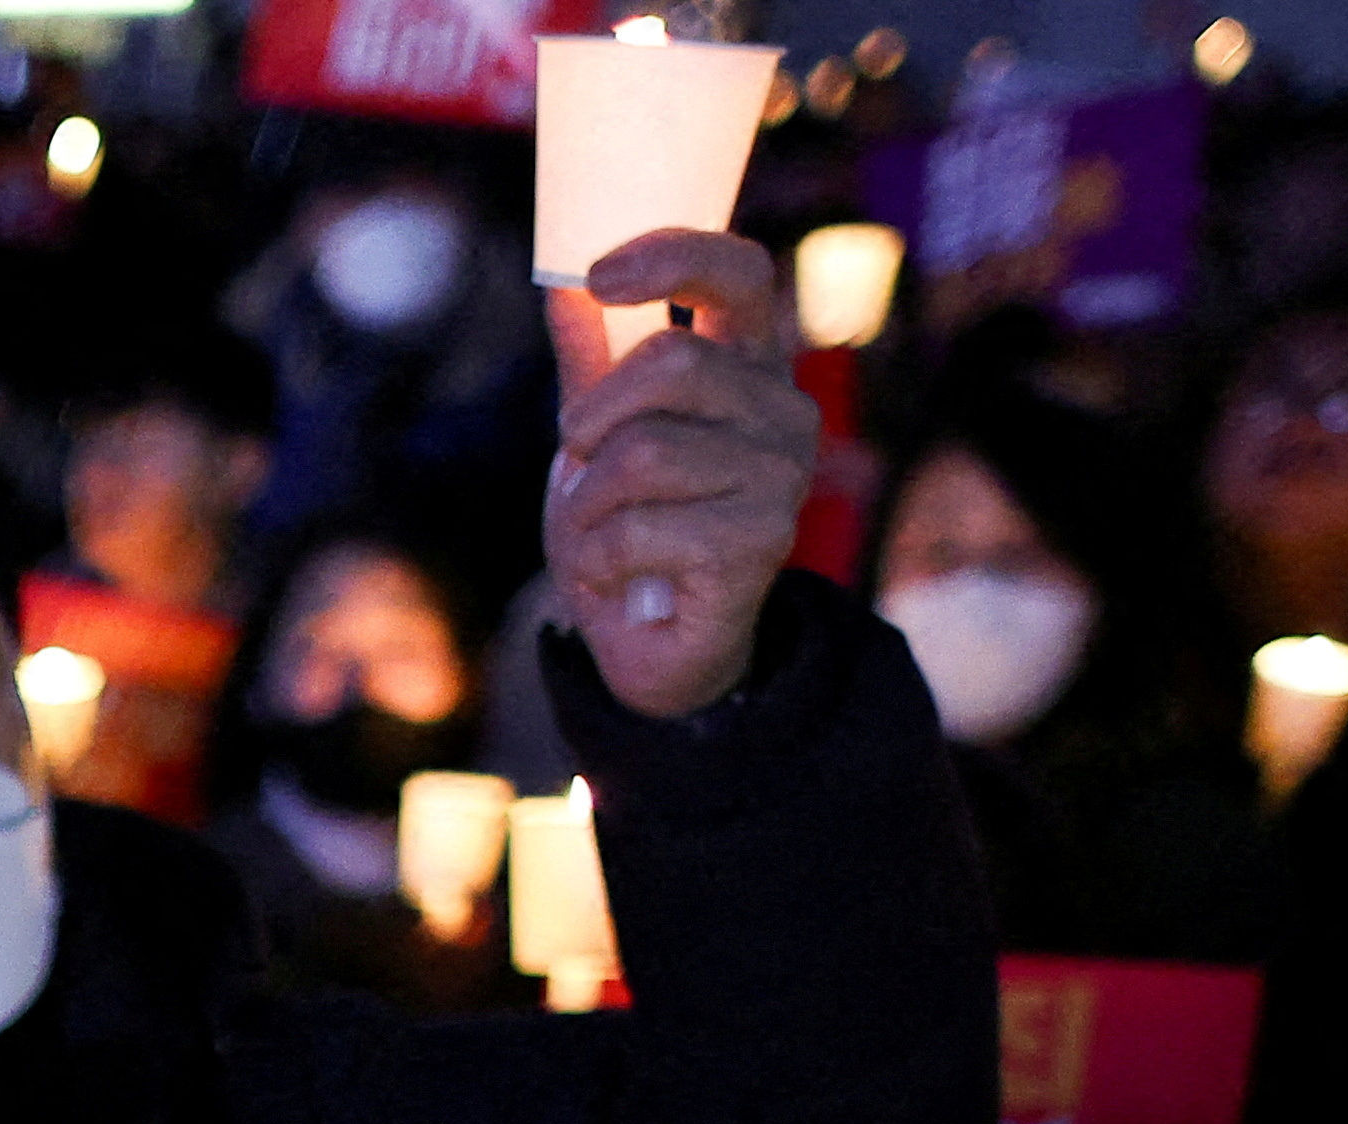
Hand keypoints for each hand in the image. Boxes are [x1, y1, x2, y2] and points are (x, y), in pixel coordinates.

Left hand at [542, 232, 820, 723]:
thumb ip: (592, 358)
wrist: (646, 643)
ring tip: (598, 535)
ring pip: (644, 453)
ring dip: (589, 503)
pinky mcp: (761, 542)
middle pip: (673, 363)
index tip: (598, 277)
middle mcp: (784, 412)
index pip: (739, 273)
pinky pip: (640, 528)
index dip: (672, 256)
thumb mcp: (599, 433)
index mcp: (750, 367)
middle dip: (592, 420)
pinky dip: (599, 557)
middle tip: (579, 464)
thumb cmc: (628, 528)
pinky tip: (617, 577)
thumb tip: (563, 275)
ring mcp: (782, 478)